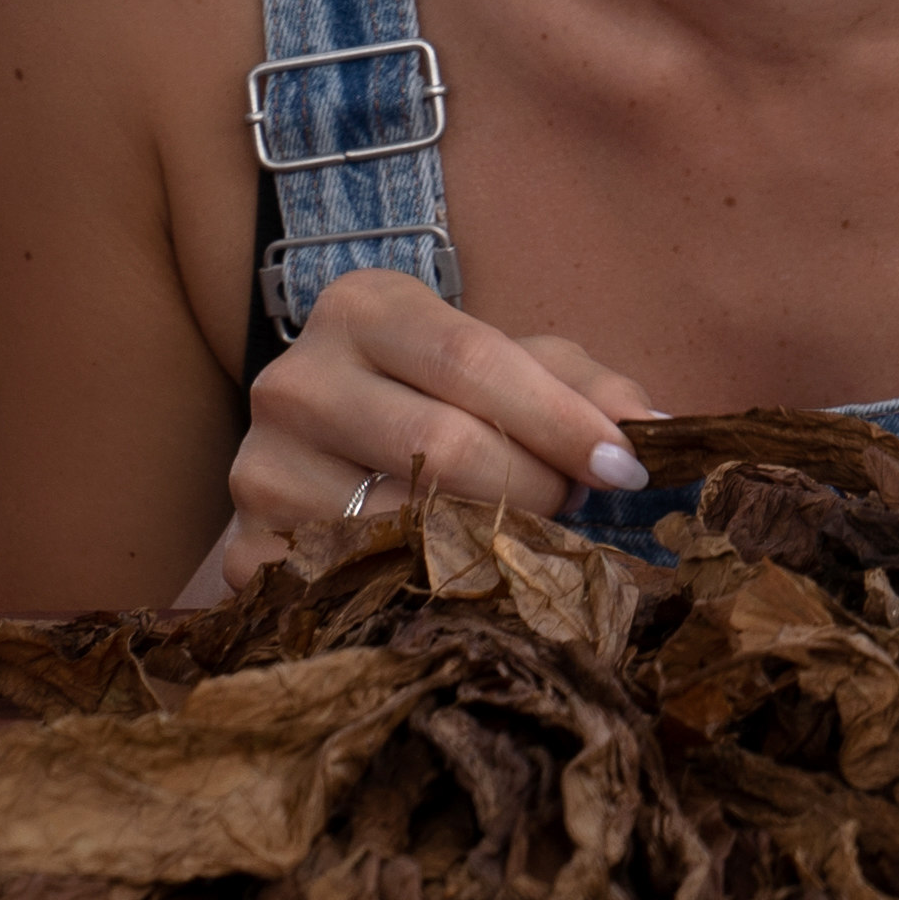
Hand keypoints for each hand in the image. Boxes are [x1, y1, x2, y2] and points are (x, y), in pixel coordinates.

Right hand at [195, 266, 663, 600]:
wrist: (328, 463)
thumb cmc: (444, 399)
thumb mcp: (518, 369)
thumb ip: (588, 387)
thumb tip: (655, 430)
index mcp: (362, 308)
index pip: (472, 361)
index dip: (559, 420)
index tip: (625, 470)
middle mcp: (294, 379)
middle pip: (441, 444)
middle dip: (535, 488)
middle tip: (581, 515)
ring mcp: (257, 469)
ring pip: (401, 524)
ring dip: (487, 547)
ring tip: (530, 547)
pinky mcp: (243, 551)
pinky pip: (353, 583)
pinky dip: (422, 591)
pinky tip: (459, 586)